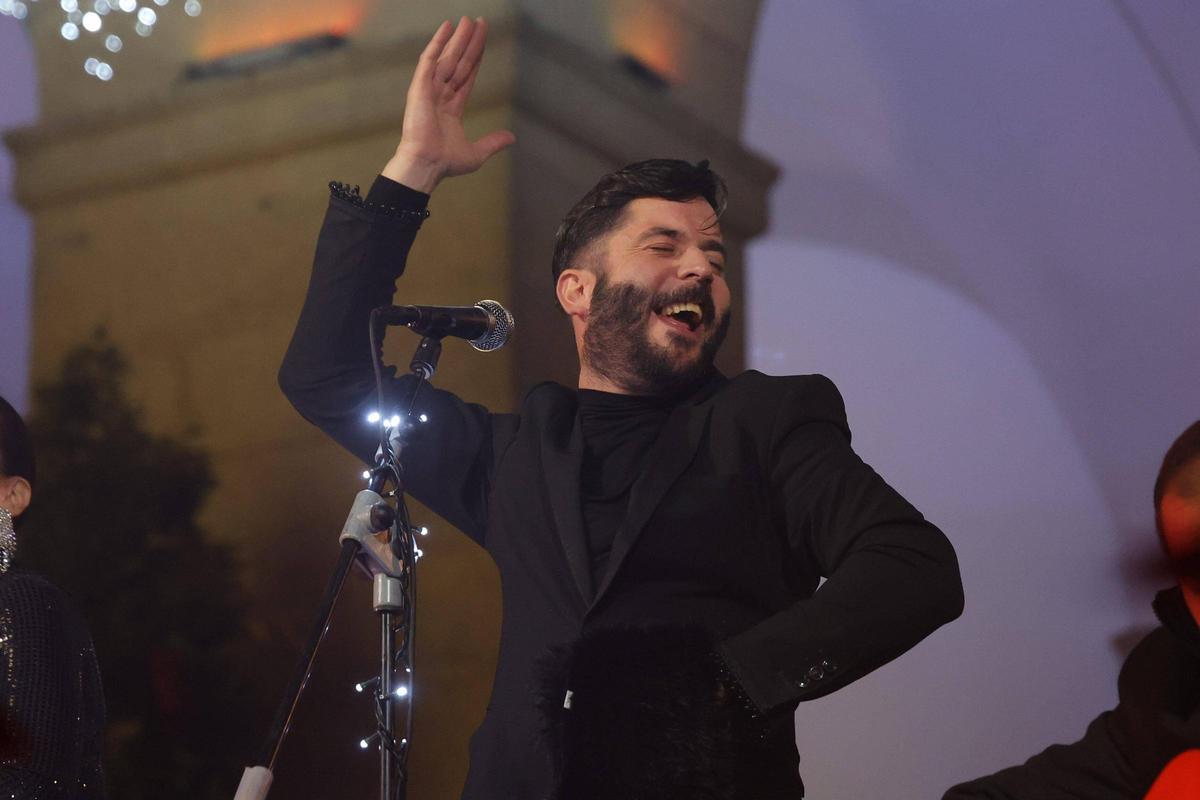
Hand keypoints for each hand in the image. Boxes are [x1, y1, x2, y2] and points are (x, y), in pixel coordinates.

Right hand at [383, 17, 515, 192]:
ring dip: (458, 38)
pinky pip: (429, 60)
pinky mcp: (420, 87)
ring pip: (448, 57)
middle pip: (459, 62)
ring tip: (469, 20)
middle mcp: (440, 95)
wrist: (426, 165)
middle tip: (480, 22)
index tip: (483, 41)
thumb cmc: (444, 162)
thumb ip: (493, 142)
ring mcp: (429, 89)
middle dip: (470, 42)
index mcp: (451, 107)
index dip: (476, 58)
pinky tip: (447, 27)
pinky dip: (437, 42)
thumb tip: (512, 138)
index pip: (467, 75)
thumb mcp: (476, 153)